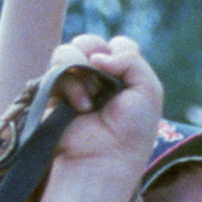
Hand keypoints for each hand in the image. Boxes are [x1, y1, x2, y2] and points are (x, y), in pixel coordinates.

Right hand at [44, 34, 163, 174]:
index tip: (125, 72)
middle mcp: (97, 79)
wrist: (103, 159)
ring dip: (80, 65)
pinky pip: (56, 69)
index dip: (121, 51)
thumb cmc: (131, 132)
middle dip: (95, 51)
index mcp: (123, 77)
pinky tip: (82, 106)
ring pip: (68, 50)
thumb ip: (132, 59)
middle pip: (91, 42)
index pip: (119, 44)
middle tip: (102, 79)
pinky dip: (70, 83)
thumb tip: (98, 57)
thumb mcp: (149, 90)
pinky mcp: (53, 94)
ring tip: (91, 97)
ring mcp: (73, 85)